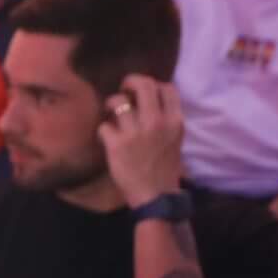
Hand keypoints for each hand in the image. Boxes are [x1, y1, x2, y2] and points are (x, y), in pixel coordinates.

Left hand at [98, 74, 185, 209]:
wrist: (156, 195)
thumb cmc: (165, 168)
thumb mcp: (174, 139)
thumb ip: (165, 119)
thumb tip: (148, 101)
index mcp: (174, 121)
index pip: (167, 87)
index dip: (153, 85)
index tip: (144, 93)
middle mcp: (156, 122)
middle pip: (143, 85)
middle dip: (130, 82)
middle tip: (124, 90)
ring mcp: (136, 132)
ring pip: (118, 101)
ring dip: (111, 104)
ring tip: (111, 113)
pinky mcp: (117, 144)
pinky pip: (103, 125)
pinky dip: (103, 130)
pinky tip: (106, 137)